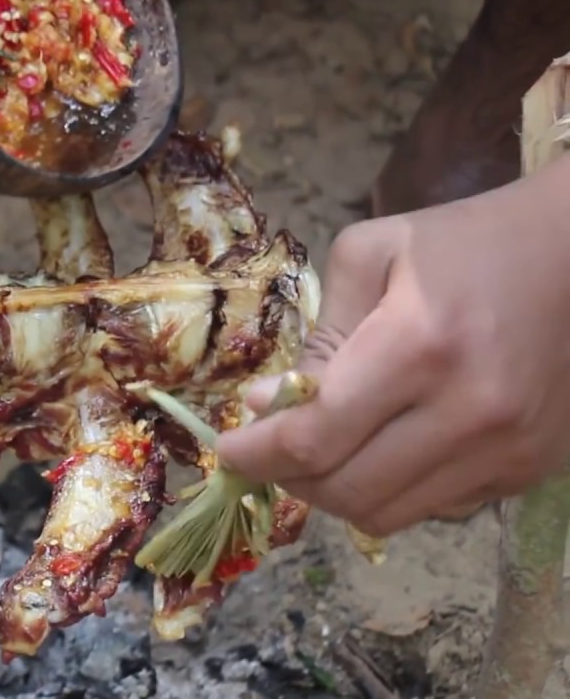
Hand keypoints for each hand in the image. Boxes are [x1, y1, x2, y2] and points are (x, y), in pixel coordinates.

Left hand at [215, 155, 569, 537]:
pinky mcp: (530, 469)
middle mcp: (469, 409)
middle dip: (288, 478)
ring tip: (321, 452)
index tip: (227, 449)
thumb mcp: (370, 255)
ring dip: (335, 493)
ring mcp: (507, 448)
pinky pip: (433, 510)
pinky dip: (391, 490)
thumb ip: (317, 334)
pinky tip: (385, 449)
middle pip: (345, 490)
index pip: (314, 437)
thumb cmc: (462, 244)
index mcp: (419, 345)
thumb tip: (265, 405)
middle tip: (269, 449)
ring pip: (386, 514)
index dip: (256, 453)